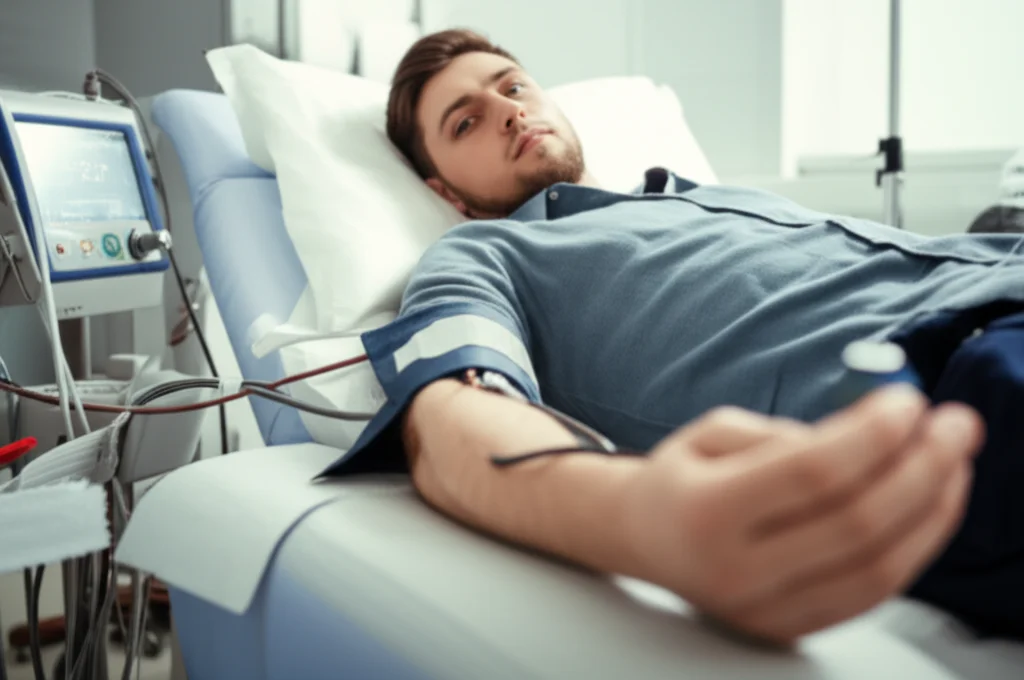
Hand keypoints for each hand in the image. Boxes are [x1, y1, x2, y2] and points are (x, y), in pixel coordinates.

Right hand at [622, 385, 983, 643]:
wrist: (644, 540)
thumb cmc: (682, 479)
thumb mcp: (714, 432)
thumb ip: (788, 434)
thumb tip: (873, 436)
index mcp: (705, 510)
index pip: (811, 472)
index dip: (873, 434)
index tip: (907, 401)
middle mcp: (734, 569)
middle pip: (856, 523)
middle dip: (921, 466)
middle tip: (954, 425)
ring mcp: (764, 609)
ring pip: (878, 568)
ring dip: (931, 509)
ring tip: (954, 463)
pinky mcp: (790, 627)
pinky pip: (872, 593)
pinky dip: (914, 547)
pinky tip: (929, 506)